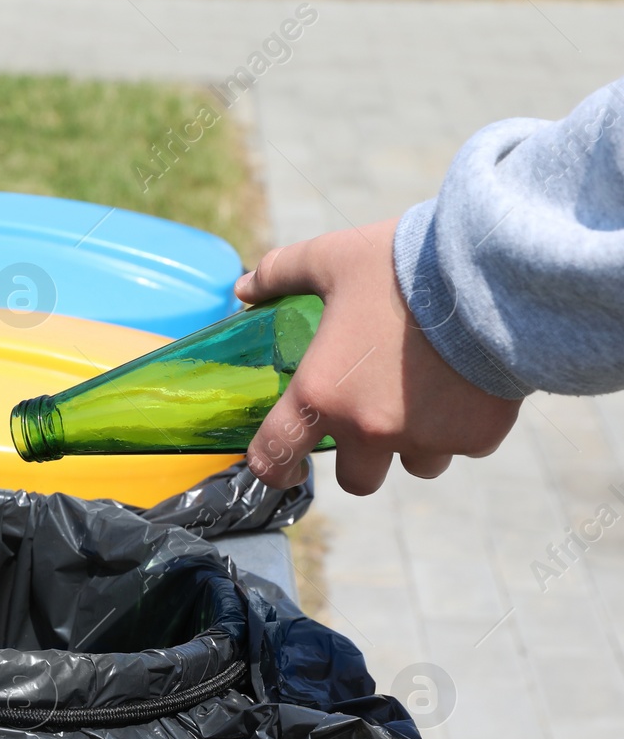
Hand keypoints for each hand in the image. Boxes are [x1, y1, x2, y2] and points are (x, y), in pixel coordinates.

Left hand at [237, 217, 521, 494]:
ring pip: (416, 465)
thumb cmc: (403, 265)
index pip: (275, 457)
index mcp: (321, 394)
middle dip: (362, 458)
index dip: (273, 468)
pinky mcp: (476, 435)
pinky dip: (464, 425)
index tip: (284, 466)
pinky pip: (464, 445)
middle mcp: (368, 429)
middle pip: (357, 480)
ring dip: (415, 443)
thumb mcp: (331, 258)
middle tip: (371, 420)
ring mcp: (424, 438)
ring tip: (427, 394)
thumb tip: (244, 287)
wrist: (494, 272)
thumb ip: (280, 273)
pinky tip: (469, 384)